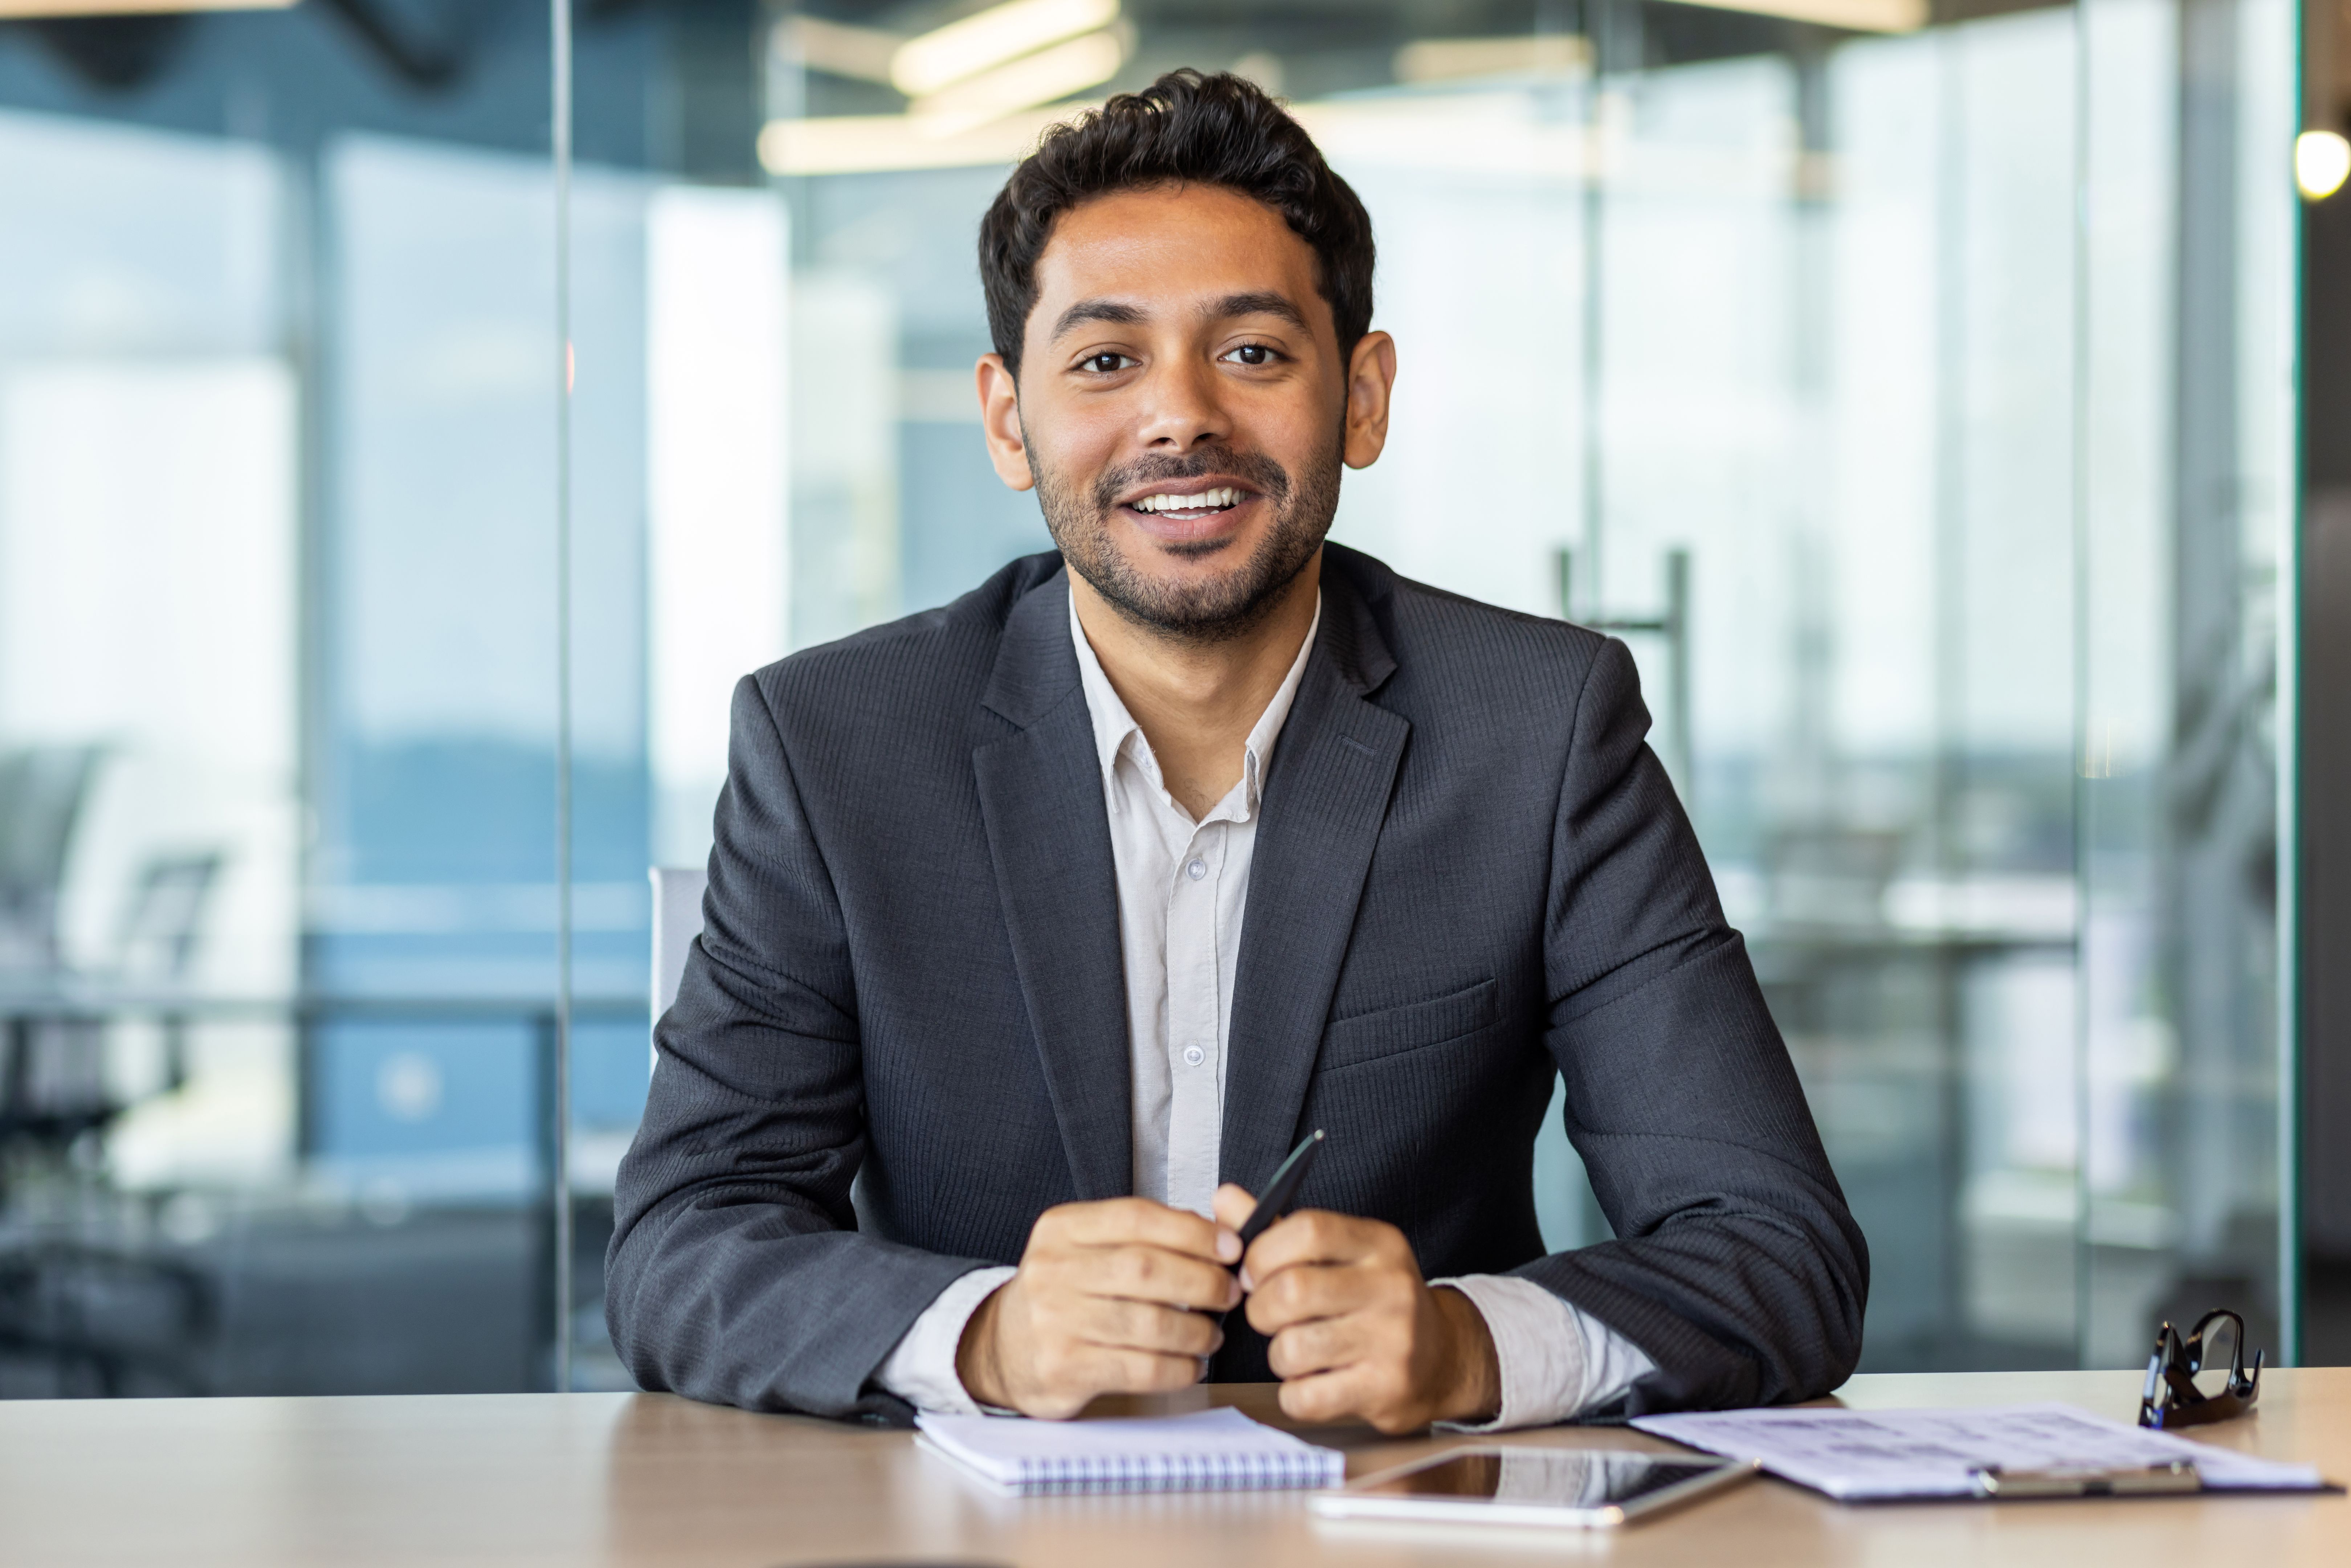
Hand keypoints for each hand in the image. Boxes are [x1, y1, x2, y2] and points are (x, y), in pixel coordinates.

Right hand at [956, 1198, 1243, 1418]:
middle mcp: (1053, 1269)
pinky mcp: (1064, 1368)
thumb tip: (1215, 1233)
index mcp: (1062, 1229)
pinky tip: (1190, 1364)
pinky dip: (1178, 1368)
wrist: (1001, 1348)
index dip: (1193, 1231)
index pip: (1137, 1217)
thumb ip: (1140, 1235)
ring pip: (1149, 1322)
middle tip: (1230, 1292)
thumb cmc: (1060, 1294)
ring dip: (1196, 1330)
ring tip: (1211, 1334)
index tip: (1230, 1246)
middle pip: (1147, 1268)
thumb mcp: (1084, 1248)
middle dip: (1204, 1282)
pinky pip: (1140, 1368)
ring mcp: (1055, 1320)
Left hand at [1215, 1184, 1499, 1433]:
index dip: (1262, 1252)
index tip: (1253, 1271)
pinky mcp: (1384, 1391)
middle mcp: (1391, 1288)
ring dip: (1278, 1354)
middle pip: (1292, 1290)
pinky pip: (1305, 1396)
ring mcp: (1392, 1342)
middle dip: (1260, 1308)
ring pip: (1292, 1348)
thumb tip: (1224, 1200)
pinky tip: (1314, 1380)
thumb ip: (1280, 1229)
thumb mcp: (1341, 1254)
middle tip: (1268, 1314)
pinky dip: (1295, 1393)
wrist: (1443, 1359)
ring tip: (1296, 1349)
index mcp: (1379, 1244)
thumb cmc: (1376, 1300)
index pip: (1308, 1230)